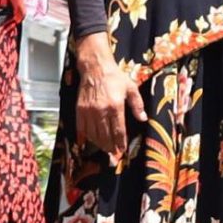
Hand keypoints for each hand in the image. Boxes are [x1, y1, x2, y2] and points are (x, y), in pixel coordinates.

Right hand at [73, 35, 146, 155]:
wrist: (95, 67)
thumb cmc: (114, 76)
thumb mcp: (131, 87)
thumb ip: (137, 104)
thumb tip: (143, 118)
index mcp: (116, 106)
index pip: (118, 131)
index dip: (120, 143)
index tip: (122, 150)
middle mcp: (102, 111)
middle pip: (106, 136)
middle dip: (110, 147)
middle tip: (114, 154)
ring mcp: (89, 111)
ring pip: (94, 135)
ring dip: (100, 144)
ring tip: (105, 149)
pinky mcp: (80, 110)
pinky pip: (82, 129)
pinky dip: (86, 137)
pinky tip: (89, 141)